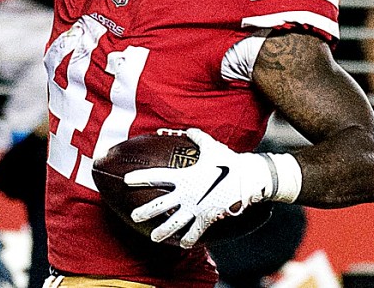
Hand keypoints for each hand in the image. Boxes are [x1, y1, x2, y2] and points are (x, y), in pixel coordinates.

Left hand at [125, 128, 272, 247]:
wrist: (248, 178)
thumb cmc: (228, 161)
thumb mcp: (212, 147)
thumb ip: (197, 138)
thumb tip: (188, 129)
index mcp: (184, 176)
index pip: (156, 177)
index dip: (139, 178)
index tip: (126, 180)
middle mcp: (186, 194)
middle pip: (159, 206)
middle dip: (144, 212)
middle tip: (135, 217)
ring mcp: (196, 207)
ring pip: (173, 224)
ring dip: (162, 232)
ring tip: (154, 238)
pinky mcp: (207, 217)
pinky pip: (194, 232)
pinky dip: (188, 239)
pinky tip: (183, 244)